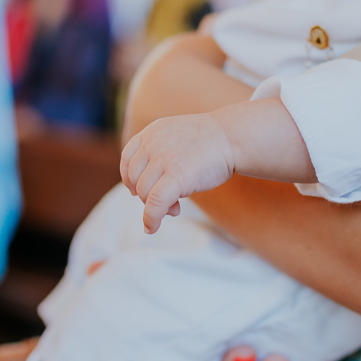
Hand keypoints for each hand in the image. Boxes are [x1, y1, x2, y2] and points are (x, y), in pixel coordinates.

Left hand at [120, 113, 236, 232]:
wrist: (234, 137)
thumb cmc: (211, 141)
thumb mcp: (177, 136)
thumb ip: (159, 153)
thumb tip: (147, 190)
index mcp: (152, 132)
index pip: (127, 158)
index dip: (129, 178)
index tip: (138, 190)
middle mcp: (153, 143)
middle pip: (135, 179)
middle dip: (146, 195)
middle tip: (166, 202)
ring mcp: (163, 159)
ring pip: (144, 193)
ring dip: (154, 207)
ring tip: (174, 208)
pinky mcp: (176, 176)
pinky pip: (154, 204)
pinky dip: (150, 219)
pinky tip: (152, 228)